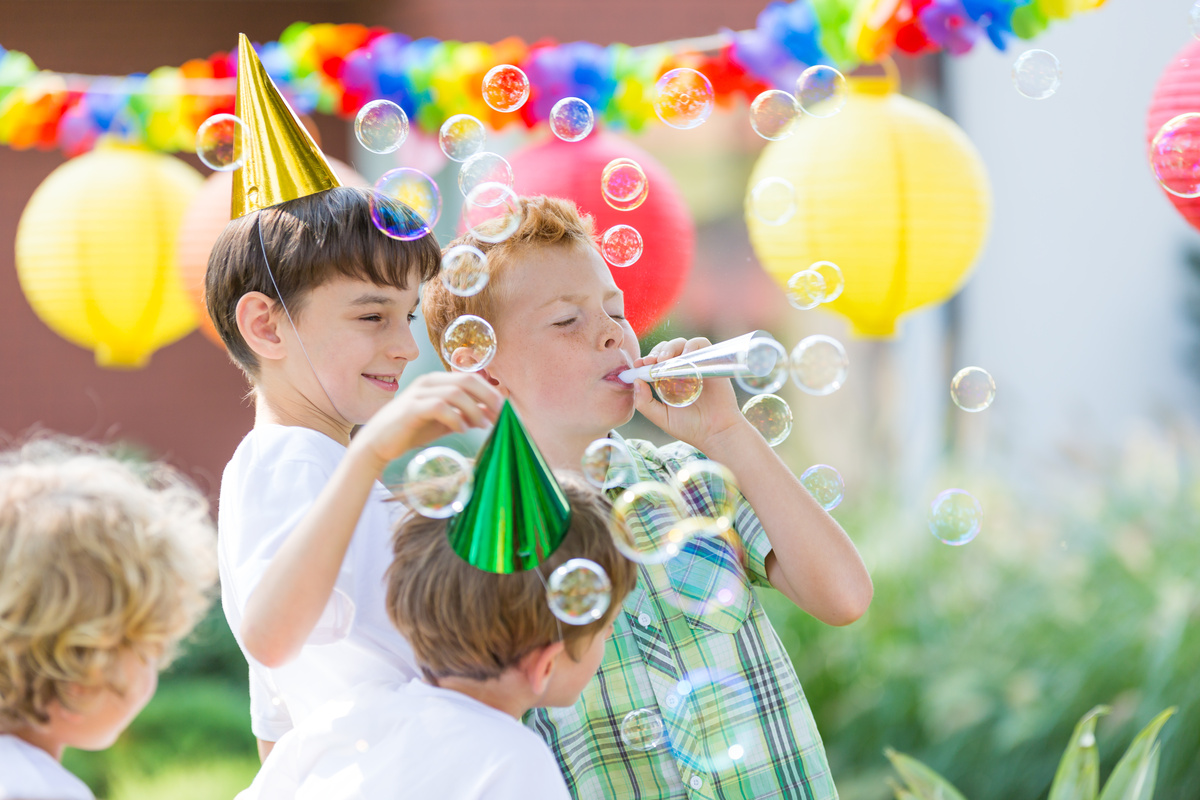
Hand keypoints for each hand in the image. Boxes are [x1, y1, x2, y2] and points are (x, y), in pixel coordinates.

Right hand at [352, 372, 504, 468]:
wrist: (379, 442)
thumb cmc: (412, 430)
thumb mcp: (444, 421)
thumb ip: (465, 415)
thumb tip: (490, 414)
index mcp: (437, 381)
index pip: (471, 378)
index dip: (490, 392)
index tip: (504, 410)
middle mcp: (428, 381)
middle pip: (467, 380)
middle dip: (488, 397)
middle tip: (499, 416)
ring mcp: (418, 393)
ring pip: (455, 393)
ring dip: (473, 410)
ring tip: (480, 425)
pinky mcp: (411, 408)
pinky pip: (439, 407)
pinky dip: (455, 418)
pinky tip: (462, 429)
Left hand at [632, 337, 748, 451]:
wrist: (715, 432)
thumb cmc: (689, 427)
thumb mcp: (661, 417)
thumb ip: (645, 403)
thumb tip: (636, 381)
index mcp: (667, 380)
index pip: (654, 362)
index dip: (645, 360)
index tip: (639, 364)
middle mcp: (681, 370)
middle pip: (666, 349)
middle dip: (656, 351)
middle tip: (651, 361)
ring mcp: (696, 365)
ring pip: (682, 344)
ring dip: (671, 347)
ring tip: (665, 360)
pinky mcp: (710, 363)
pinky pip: (701, 344)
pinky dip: (692, 346)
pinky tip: (685, 357)